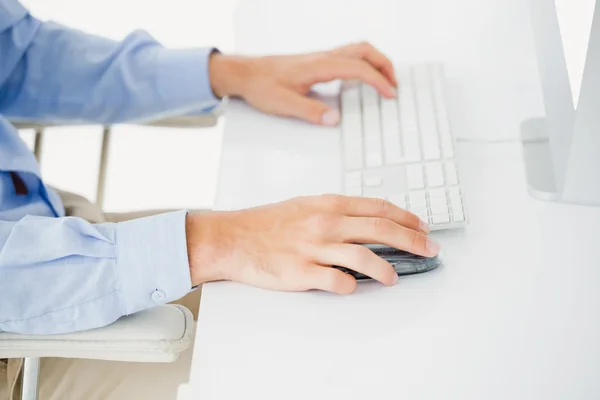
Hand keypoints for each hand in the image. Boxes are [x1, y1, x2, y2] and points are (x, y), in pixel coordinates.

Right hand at [186, 195, 438, 293]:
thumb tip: (366, 221)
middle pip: (380, 229)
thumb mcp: (305, 205)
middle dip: (412, 240)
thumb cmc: (267, 223)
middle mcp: (325, 223)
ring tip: (394, 278)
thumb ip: (336, 212)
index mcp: (328, 205)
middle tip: (430, 249)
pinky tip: (353, 288)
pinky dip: (350, 286)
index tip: (422, 227)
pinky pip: (337, 282)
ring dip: (386, 269)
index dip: (406, 218)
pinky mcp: (301, 273)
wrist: (233, 238)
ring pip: (364, 257)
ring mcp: (314, 248)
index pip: (378, 208)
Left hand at [209, 42, 396, 125]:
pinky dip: (363, 64)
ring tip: (384, 80)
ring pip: (357, 50)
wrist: (245, 73)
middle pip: (363, 50)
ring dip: (375, 61)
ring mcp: (320, 58)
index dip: (378, 81)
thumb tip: (335, 119)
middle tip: (394, 83)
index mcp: (319, 66)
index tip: (390, 93)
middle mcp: (322, 57)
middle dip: (384, 64)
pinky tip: (361, 79)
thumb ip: (311, 112)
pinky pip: (348, 56)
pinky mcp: (317, 62)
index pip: (358, 68)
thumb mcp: (284, 104)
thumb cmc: (261, 85)